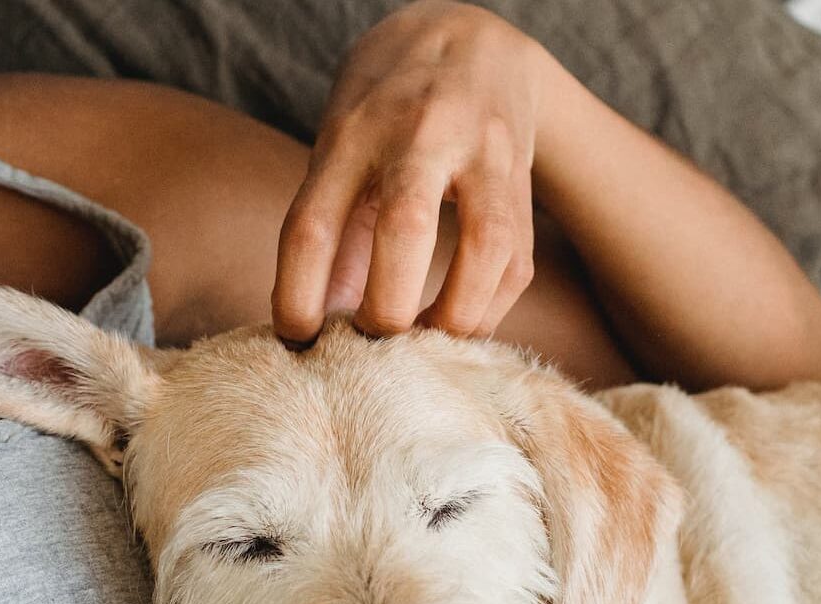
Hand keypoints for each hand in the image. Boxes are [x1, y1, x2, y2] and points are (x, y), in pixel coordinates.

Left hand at [272, 1, 549, 342]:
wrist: (474, 40)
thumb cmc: (386, 114)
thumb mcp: (342, 152)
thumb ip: (331, 238)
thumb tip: (315, 334)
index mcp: (352, 134)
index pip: (312, 227)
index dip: (298, 298)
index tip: (299, 341)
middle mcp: (421, 134)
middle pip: (405, 227)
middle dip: (386, 310)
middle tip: (372, 339)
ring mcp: (483, 152)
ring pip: (485, 246)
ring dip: (454, 318)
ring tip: (424, 346)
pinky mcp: (522, 181)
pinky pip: (514, 265)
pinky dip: (486, 313)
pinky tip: (455, 326)